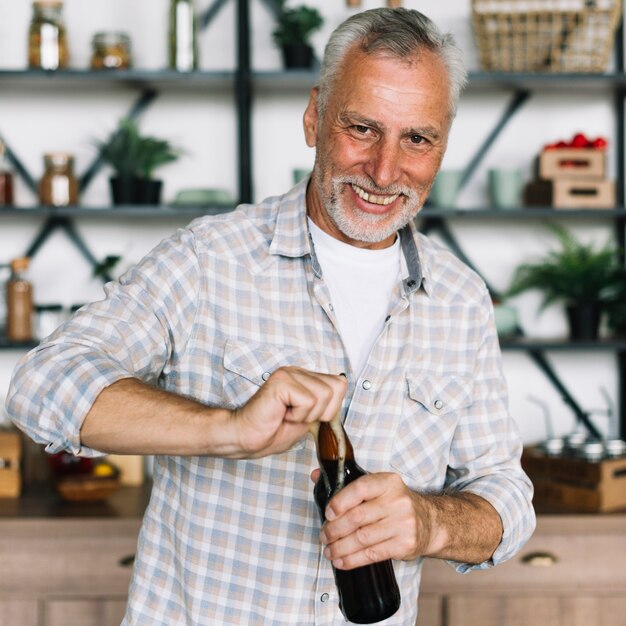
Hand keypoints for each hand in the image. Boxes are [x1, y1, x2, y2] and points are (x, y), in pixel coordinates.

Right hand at [231, 367, 346, 458]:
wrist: (246, 438)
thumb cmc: (272, 430)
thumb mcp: (309, 419)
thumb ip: (325, 406)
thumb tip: (342, 396)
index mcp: (306, 378)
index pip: (340, 384)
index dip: (330, 408)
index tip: (308, 417)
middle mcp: (298, 371)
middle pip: (336, 389)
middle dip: (321, 412)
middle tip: (296, 416)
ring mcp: (289, 373)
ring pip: (323, 396)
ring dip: (307, 415)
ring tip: (287, 415)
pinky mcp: (281, 381)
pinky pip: (308, 401)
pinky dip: (297, 415)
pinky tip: (281, 414)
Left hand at [316, 471, 431, 569]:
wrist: (430, 522)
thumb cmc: (395, 503)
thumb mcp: (378, 486)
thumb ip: (346, 482)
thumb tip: (315, 475)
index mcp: (388, 482)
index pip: (360, 488)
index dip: (340, 501)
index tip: (328, 513)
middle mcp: (397, 501)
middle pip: (358, 517)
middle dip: (335, 529)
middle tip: (324, 536)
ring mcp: (403, 524)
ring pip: (362, 538)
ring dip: (340, 547)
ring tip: (329, 551)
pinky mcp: (405, 545)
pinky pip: (372, 555)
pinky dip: (353, 560)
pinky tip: (341, 561)